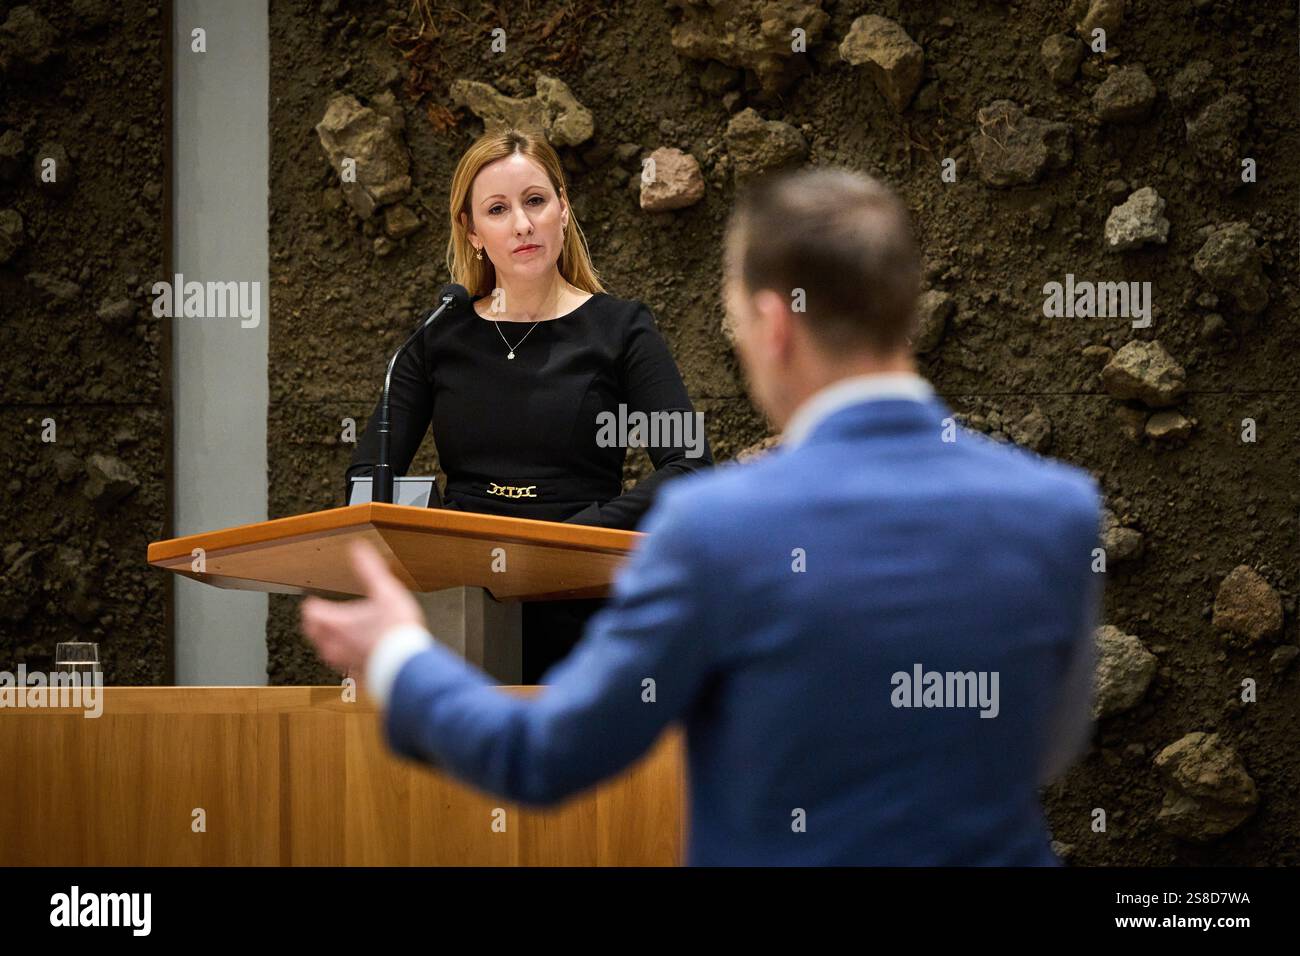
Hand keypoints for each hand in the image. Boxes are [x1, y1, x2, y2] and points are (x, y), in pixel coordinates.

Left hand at [300, 540, 426, 677]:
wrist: (407, 664)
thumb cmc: (396, 629)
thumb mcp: (385, 590)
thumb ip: (369, 568)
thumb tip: (357, 548)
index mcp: (336, 622)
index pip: (310, 612)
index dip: (311, 604)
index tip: (313, 601)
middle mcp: (334, 644)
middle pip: (313, 634)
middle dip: (314, 624)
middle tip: (318, 618)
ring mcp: (344, 661)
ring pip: (326, 652)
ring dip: (327, 642)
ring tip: (334, 636)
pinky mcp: (357, 674)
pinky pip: (344, 666)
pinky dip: (345, 658)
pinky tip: (356, 654)